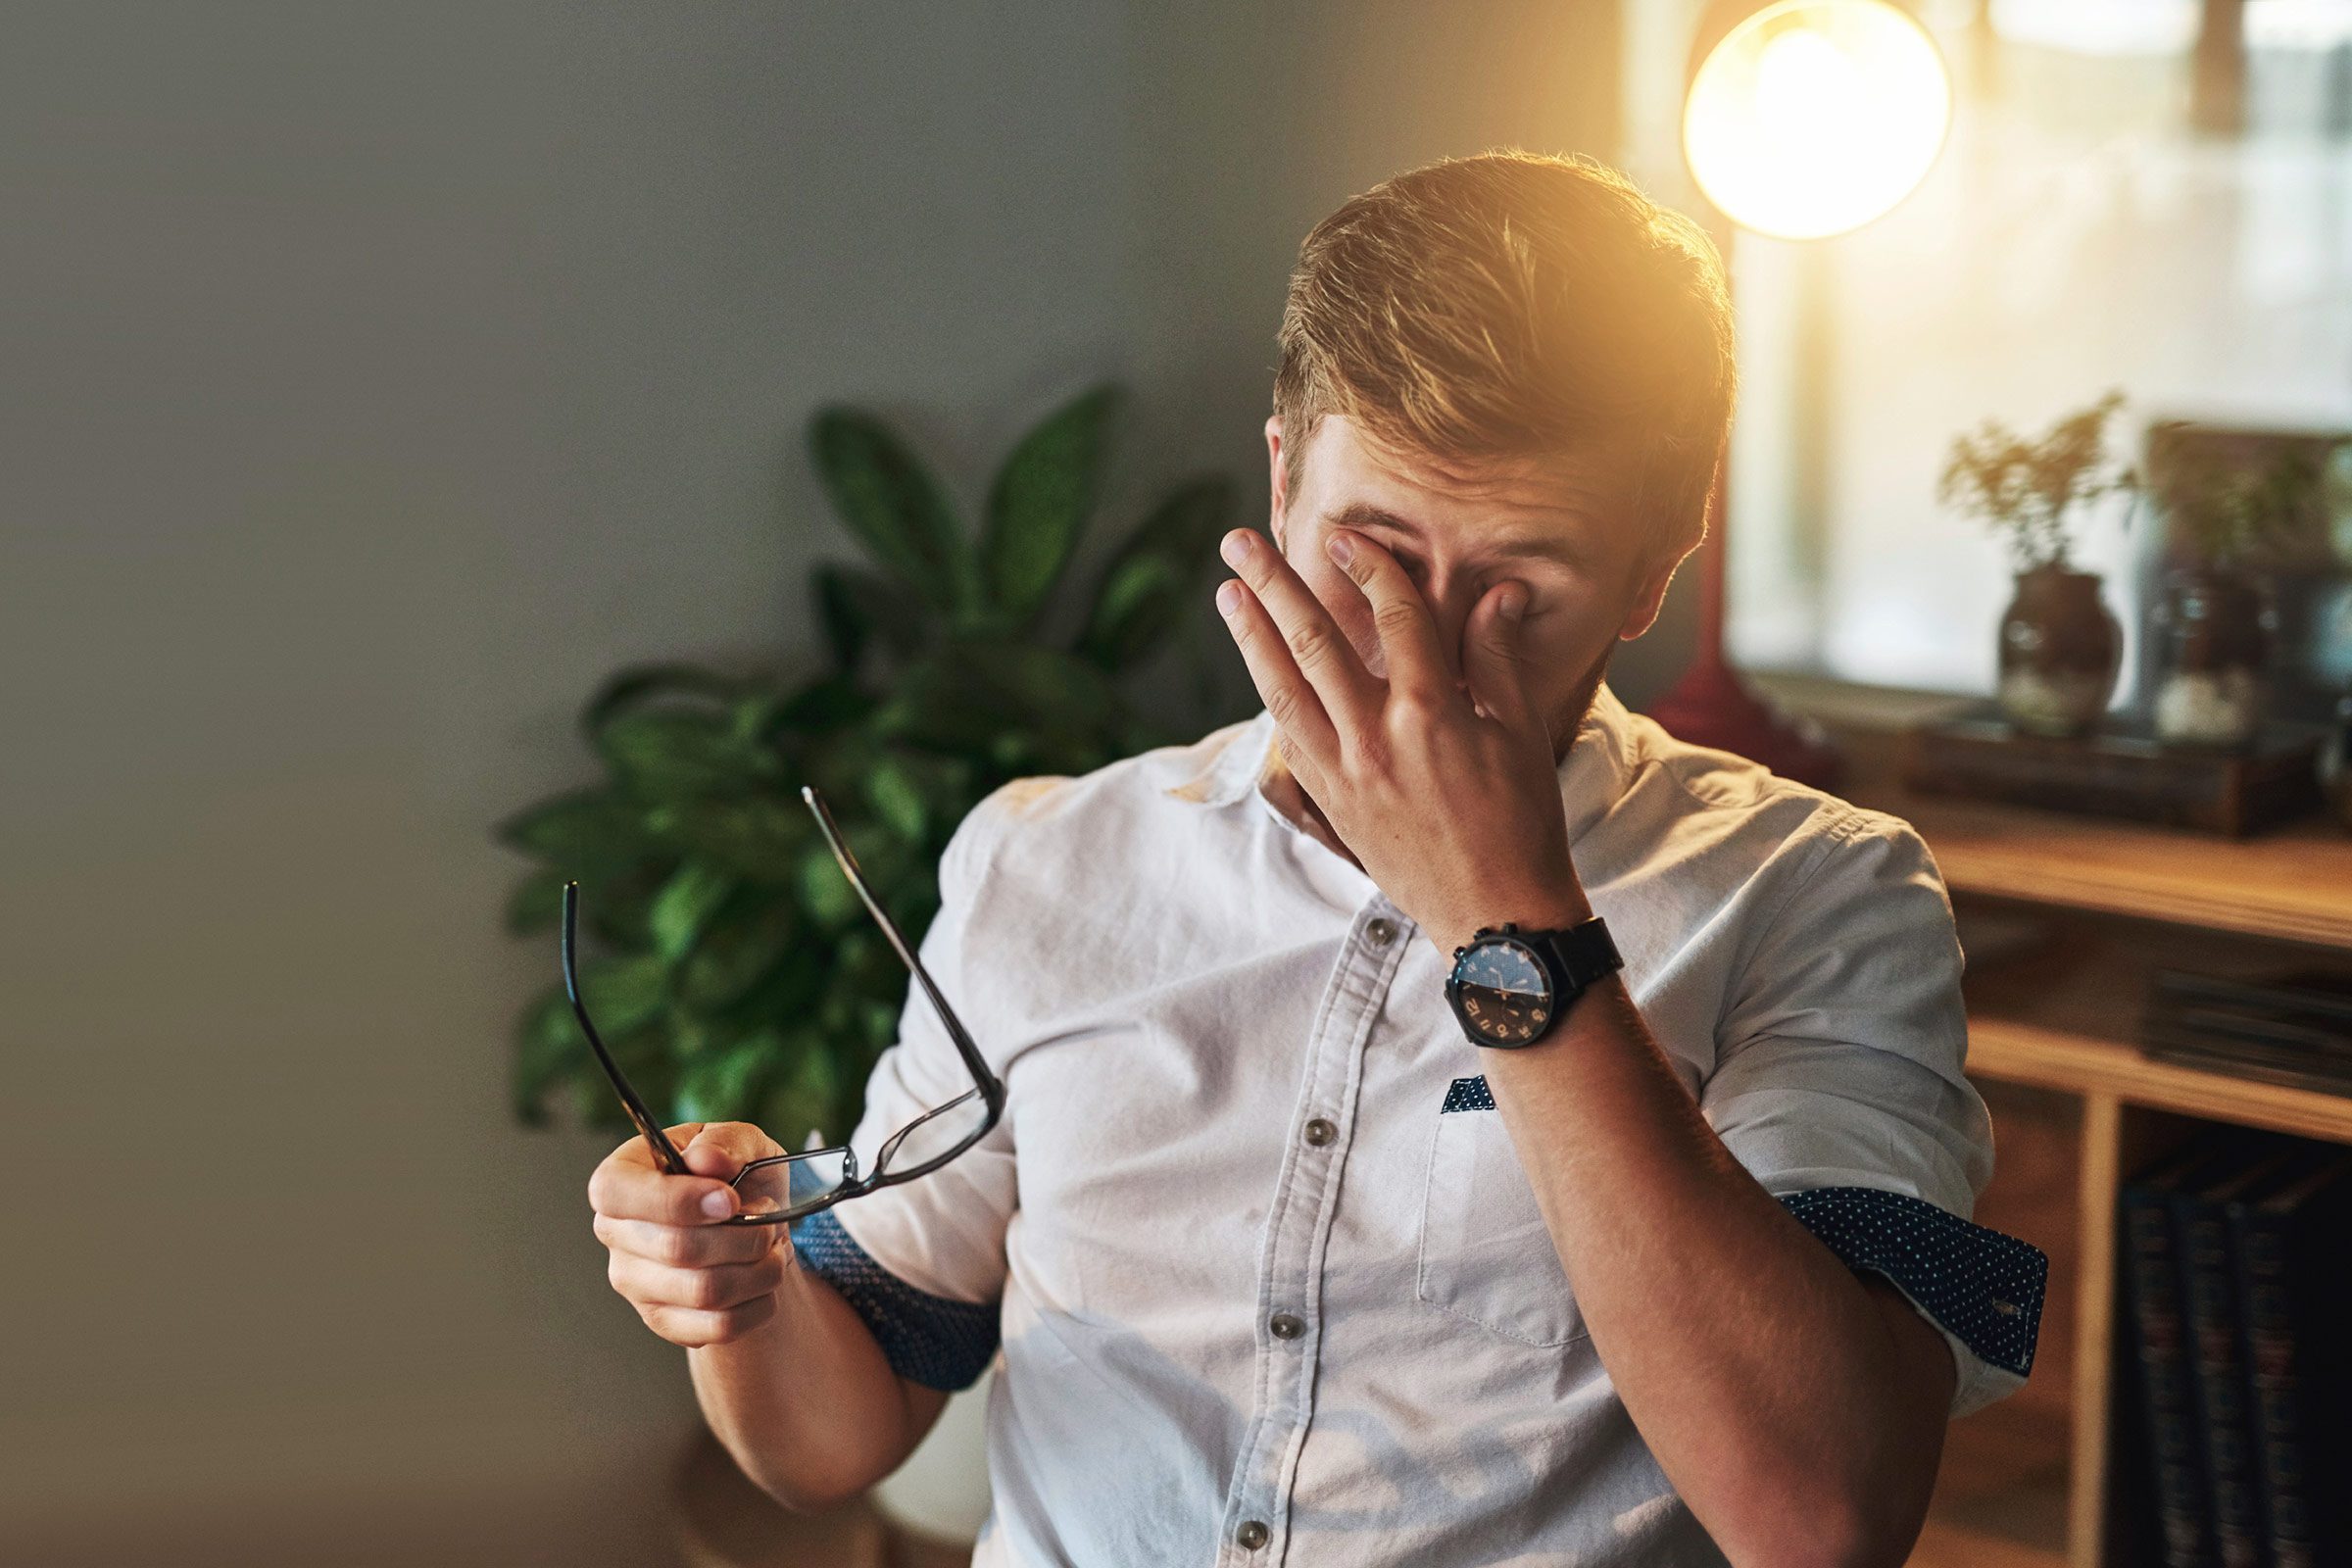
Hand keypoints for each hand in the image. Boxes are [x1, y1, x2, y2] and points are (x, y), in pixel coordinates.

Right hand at [589, 1121, 790, 1348]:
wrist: (756, 1228)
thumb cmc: (739, 1177)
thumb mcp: (743, 1142)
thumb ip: (725, 1142)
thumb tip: (706, 1159)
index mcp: (622, 1177)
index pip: (614, 1192)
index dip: (674, 1200)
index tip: (730, 1200)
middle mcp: (616, 1233)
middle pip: (675, 1248)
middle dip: (743, 1235)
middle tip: (768, 1219)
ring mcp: (635, 1283)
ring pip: (703, 1291)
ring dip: (758, 1269)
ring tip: (772, 1248)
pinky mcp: (663, 1321)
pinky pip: (717, 1327)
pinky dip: (759, 1303)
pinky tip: (764, 1279)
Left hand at [1214, 524, 1588, 953]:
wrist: (1494, 914)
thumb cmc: (1521, 822)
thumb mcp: (1521, 733)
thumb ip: (1497, 657)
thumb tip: (1498, 591)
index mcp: (1432, 711)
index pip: (1393, 617)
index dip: (1368, 567)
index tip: (1340, 534)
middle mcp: (1376, 737)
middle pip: (1314, 642)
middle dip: (1274, 586)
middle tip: (1238, 544)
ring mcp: (1344, 772)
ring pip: (1284, 689)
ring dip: (1251, 637)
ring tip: (1227, 593)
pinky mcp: (1331, 803)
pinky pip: (1290, 738)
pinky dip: (1270, 696)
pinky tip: (1258, 667)